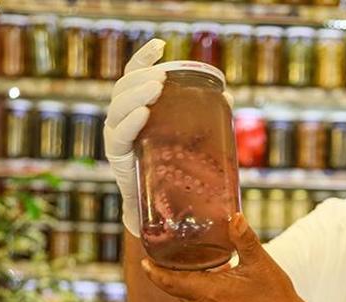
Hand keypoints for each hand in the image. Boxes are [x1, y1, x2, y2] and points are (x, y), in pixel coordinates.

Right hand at [104, 39, 234, 236]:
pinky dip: (131, 123)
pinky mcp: (119, 161)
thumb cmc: (177, 171)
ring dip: (135, 95)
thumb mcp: (192, 139)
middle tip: (163, 75)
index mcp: (136, 111)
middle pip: (123, 89)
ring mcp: (117, 140)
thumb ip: (205, 118)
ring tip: (157, 88)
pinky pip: (119, 137)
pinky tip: (144, 114)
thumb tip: (229, 95)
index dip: (143, 58)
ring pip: (117, 109)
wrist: (166, 212)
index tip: (161, 44)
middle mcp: (121, 122)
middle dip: (141, 76)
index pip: (133, 77)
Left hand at [141, 213, 313, 301]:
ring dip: (199, 290)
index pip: (170, 282)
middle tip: (191, 259)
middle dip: (184, 275)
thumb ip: (244, 240)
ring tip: (220, 277)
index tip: (144, 262)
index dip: (154, 272)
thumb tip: (234, 216)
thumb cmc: (277, 299)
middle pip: (181, 290)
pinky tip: (226, 297)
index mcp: (210, 293)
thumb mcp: (261, 264)